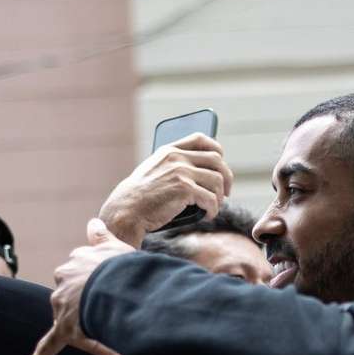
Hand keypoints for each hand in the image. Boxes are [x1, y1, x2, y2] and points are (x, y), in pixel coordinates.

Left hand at [19, 219, 130, 354]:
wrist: (118, 284)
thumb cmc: (121, 267)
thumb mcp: (114, 246)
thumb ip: (101, 237)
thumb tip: (92, 222)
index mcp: (73, 265)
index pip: (78, 270)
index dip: (95, 277)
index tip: (107, 280)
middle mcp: (62, 284)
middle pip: (70, 294)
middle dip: (85, 299)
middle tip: (108, 302)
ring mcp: (63, 308)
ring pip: (68, 317)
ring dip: (84, 321)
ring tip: (108, 323)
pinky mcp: (65, 330)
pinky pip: (46, 347)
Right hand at [99, 133, 232, 246]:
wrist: (127, 210)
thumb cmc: (140, 197)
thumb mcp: (153, 171)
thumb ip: (172, 166)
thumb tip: (199, 171)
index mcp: (169, 150)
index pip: (200, 139)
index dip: (216, 149)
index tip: (222, 161)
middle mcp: (177, 157)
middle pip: (216, 160)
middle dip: (226, 177)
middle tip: (225, 192)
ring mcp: (181, 172)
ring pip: (217, 180)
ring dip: (219, 197)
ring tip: (212, 207)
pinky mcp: (185, 189)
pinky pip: (211, 199)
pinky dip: (213, 209)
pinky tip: (208, 215)